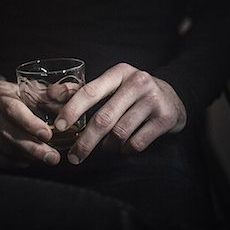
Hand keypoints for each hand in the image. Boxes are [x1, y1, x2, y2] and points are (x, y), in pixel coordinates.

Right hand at [0, 80, 61, 168]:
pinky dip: (15, 162)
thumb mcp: (30, 88)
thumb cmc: (14, 95)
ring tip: (46, 158)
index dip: (31, 124)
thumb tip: (72, 91)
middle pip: (9, 133)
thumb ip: (51, 93)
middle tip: (53, 157)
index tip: (48, 135)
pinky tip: (29, 160)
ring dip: (27, 157)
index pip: (13, 110)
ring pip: (3, 148)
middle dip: (34, 148)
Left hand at [54, 63, 186, 164]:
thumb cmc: (135, 94)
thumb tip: (55, 103)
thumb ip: (91, 93)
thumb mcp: (116, 85)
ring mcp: (153, 100)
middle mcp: (138, 82)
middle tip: (74, 157)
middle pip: (104, 118)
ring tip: (106, 147)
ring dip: (108, 146)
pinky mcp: (165, 118)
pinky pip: (136, 143)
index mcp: (120, 72)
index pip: (91, 91)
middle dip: (85, 141)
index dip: (72, 110)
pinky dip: (126, 150)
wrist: (174, 96)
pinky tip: (125, 147)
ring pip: (119, 133)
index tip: (60, 126)